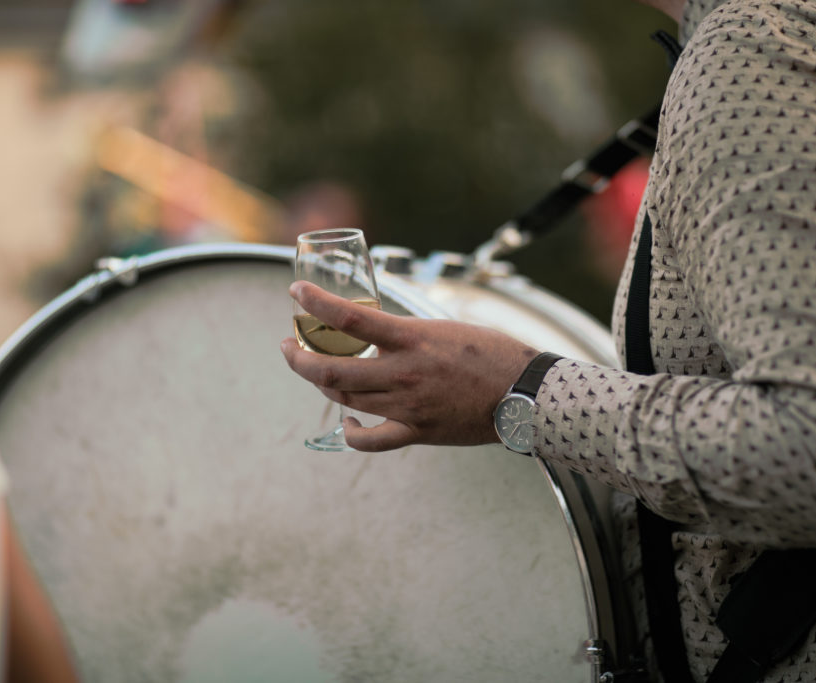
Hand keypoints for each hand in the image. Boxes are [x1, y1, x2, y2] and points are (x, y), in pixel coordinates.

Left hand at [281, 281, 538, 450]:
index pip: (350, 318)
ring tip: (312, 371)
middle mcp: (404, 373)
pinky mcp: (417, 432)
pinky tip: (348, 422)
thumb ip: (408, 333)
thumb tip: (377, 332)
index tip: (296, 293)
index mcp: (413, 338)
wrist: (526, 392)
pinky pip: (371, 440)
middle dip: (298, 358)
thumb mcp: (445, 328)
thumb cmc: (493, 353)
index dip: (316, 304)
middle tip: (288, 345)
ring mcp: (407, 406)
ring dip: (320, 385)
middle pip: (331, 371)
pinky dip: (352, 432)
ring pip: (345, 400)